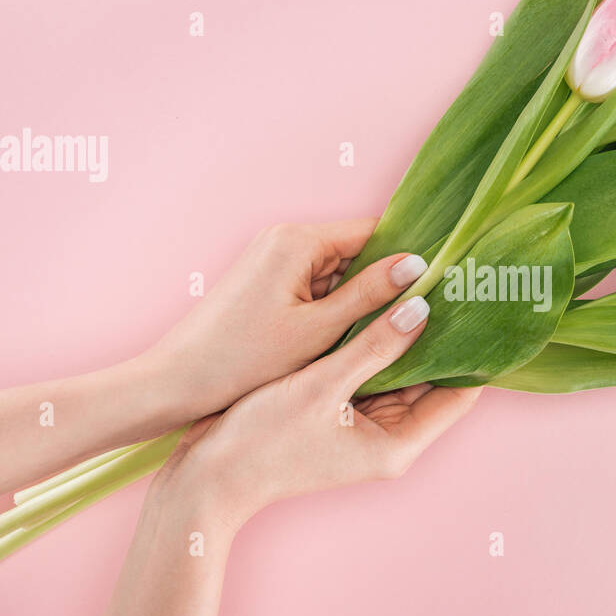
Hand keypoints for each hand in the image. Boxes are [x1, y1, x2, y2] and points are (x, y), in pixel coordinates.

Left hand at [142, 220, 428, 420]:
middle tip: (425, 314)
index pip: (374, 231)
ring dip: (360, 301)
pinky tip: (351, 339)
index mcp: (298, 241)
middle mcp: (285, 240)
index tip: (441, 282)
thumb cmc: (241, 360)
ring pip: (339, 275)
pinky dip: (335, 311)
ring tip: (390, 332)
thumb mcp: (318, 332)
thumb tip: (418, 266)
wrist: (175, 384)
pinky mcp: (267, 285)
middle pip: (357, 252)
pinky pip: (316, 289)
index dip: (408, 257)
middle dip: (385, 283)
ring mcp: (274, 262)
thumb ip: (370, 296)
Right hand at [147, 292, 480, 531]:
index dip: (473, 351)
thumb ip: (376, 346)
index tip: (480, 305)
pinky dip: (375, 344)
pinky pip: (370, 373)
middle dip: (438, 335)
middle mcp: (390, 438)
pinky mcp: (340, 414)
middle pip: (432, 380)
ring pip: (400, 372)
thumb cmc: (261, 441)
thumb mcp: (322, 385)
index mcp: (398, 444)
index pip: (459, 394)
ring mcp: (365, 427)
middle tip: (451, 281)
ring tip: (420, 282)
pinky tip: (377, 304)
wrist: (206, 477)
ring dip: (406, 335)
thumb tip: (422, 307)